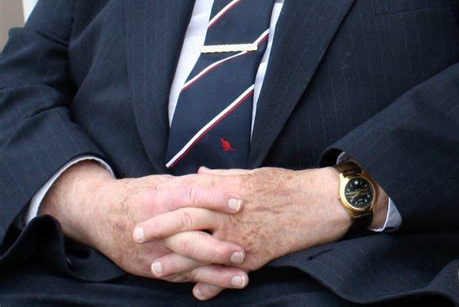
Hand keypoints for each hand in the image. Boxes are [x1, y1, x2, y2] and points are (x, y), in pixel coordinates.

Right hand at [39, 161, 248, 290]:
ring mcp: (154, 252)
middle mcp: (157, 228)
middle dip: (217, 249)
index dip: (216, 199)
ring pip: (187, 265)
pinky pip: (179, 277)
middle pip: (189, 239)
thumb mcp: (159, 183)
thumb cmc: (135, 195)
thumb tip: (216, 180)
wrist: (98, 216)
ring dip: (215, 274)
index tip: (239, 202)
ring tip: (241, 278)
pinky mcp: (151, 268)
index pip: (191, 197)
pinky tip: (220, 286)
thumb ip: (186, 185)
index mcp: (159, 199)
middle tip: (242, 252)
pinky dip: (201, 282)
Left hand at [135, 166, 352, 299]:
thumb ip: (221, 177)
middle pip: (187, 220)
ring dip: (178, 261)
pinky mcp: (254, 256)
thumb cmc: (283, 183)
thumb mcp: (250, 173)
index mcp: (226, 190)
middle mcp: (229, 214)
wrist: (315, 203)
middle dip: (159, 228)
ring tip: (156, 268)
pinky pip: (228, 274)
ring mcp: (240, 237)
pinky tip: (197, 292)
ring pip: (202, 251)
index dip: (165, 200)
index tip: (144, 204)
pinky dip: (212, 284)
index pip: (188, 194)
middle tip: (136, 234)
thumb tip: (197, 174)